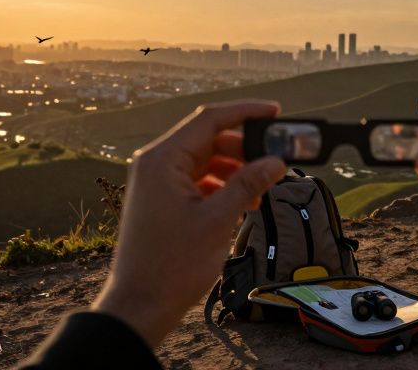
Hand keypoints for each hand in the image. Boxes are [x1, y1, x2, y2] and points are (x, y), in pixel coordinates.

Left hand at [93, 100, 286, 348]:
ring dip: (235, 170)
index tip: (275, 111)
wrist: (140, 305)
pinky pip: (197, 180)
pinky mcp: (162, 199)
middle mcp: (156, 164)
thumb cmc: (171, 266)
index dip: (245, 112)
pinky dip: (221, 186)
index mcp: (162, 160)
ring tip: (261, 190)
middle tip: (275, 159)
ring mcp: (157, 182)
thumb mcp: (217, 220)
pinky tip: (243, 202)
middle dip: (244, 149)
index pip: (209, 119)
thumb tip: (276, 161)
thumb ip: (247, 183)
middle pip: (208, 139)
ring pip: (205, 161)